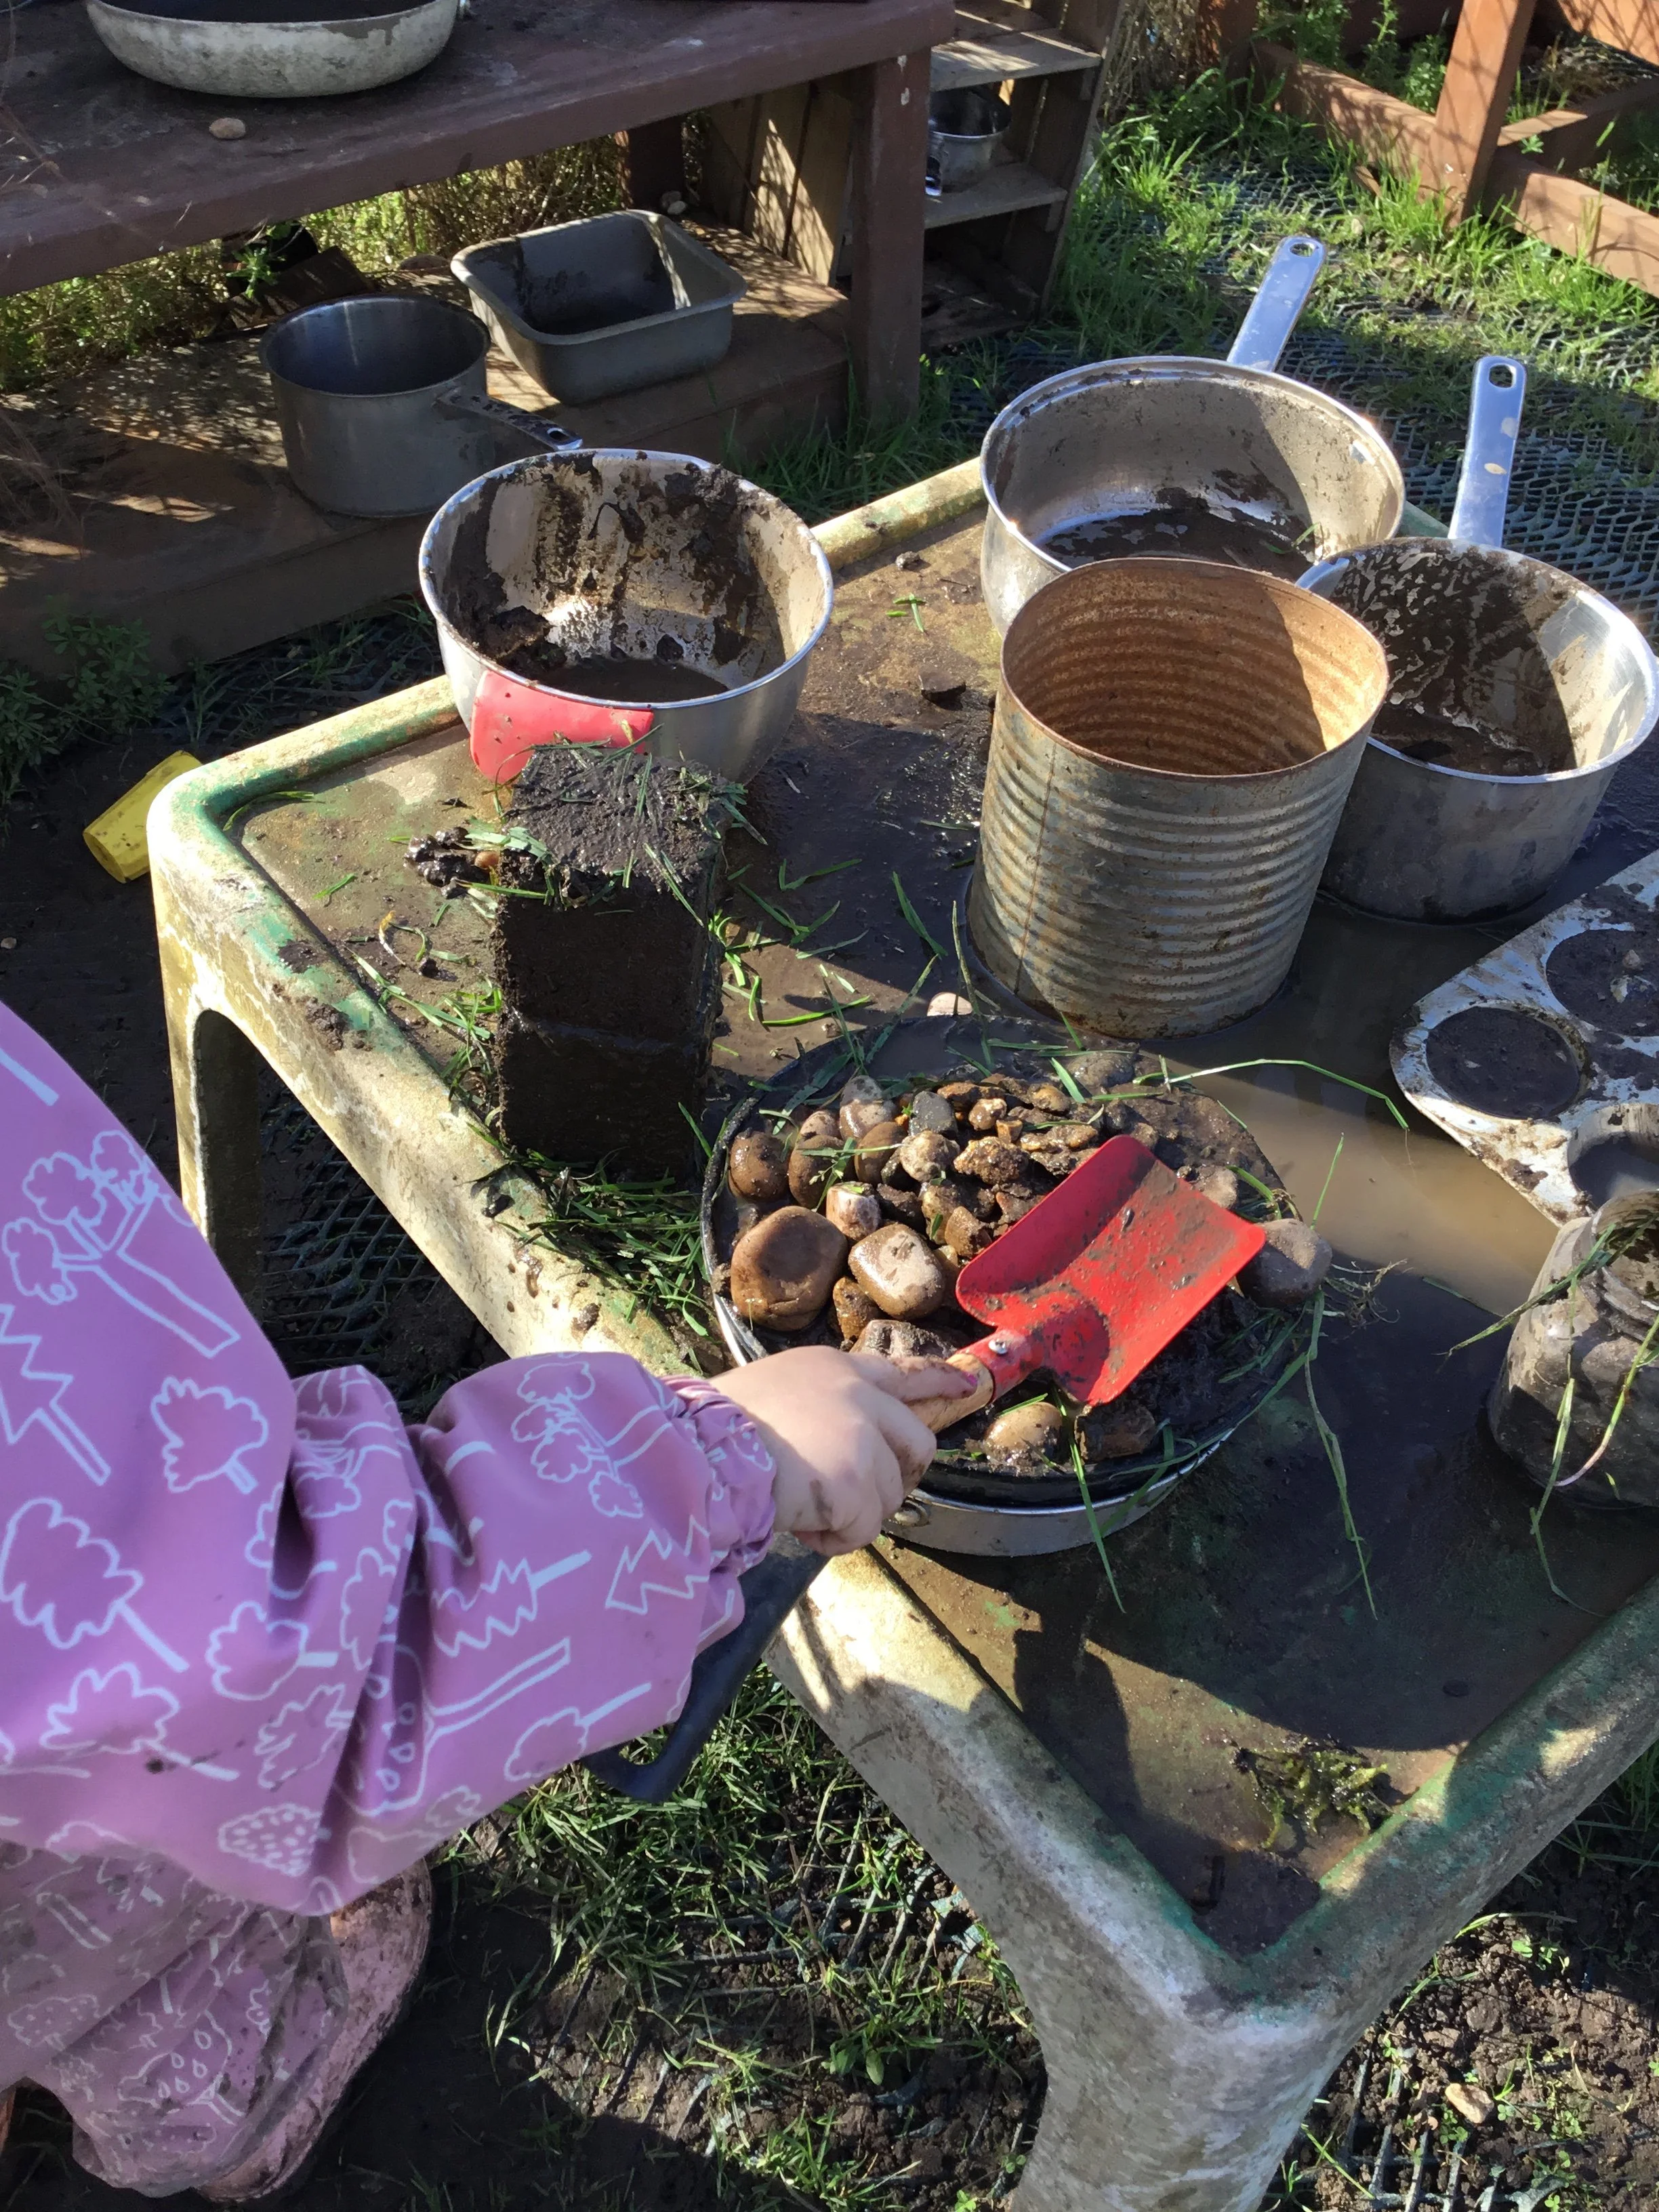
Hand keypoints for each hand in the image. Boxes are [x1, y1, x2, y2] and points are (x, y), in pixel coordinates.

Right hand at [718, 1347, 977, 1556]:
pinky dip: (834, 1540)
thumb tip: (831, 1449)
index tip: (967, 1386)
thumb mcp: (773, 1393)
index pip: (903, 1372)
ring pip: (889, 1495)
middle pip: (916, 1443)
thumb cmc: (716, 1428)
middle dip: (900, 1478)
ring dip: (850, 1514)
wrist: (700, 1450)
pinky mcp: (858, 1482)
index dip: (938, 1381)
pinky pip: (863, 1530)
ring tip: (801, 1507)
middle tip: (860, 1500)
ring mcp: (863, 1438)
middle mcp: (859, 1395)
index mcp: (834, 1368)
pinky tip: (800, 1524)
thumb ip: (816, 1409)